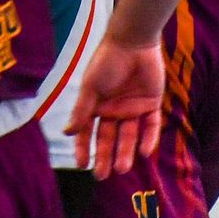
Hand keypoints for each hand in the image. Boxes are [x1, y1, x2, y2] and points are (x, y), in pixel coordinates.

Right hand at [63, 37, 164, 178]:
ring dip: (126, 152)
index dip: (84, 148)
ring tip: (122, 168)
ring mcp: (134, 108)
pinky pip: (151, 126)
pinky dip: (149, 139)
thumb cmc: (107, 61)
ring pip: (130, 136)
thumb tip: (67, 133)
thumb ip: (81, 111)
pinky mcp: (152, 104)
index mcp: (97, 105)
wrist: (133, 41)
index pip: (89, 132)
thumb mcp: (91, 87)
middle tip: (102, 176)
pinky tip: (144, 152)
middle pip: (110, 138)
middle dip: (105, 157)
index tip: (82, 166)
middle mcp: (115, 110)